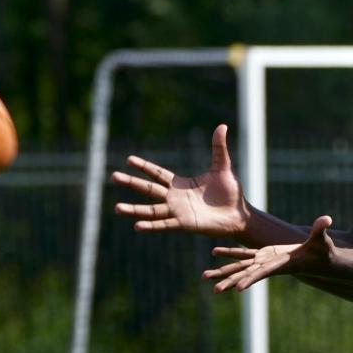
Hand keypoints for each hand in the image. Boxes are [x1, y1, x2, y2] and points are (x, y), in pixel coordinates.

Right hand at [112, 124, 249, 236]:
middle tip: (113, 177)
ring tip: (117, 208)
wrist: (239, 215)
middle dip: (131, 182)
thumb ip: (218, 148)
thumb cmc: (230, 193)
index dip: (143, 166)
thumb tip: (222, 126)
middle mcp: (175, 197)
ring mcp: (177, 212)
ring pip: (150, 210)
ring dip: (134, 210)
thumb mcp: (222, 166)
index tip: (128, 159)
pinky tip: (137, 225)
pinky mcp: (184, 224)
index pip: (157, 173)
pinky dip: (151, 226)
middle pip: (148, 189)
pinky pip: (164, 224)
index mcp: (180, 184)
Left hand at [203, 215, 334, 291]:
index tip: (237, 288)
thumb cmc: (323, 252)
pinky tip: (215, 252)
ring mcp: (264, 260)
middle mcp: (268, 266)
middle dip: (230, 281)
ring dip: (222, 271)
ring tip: (204, 277)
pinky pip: (243, 254)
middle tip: (214, 290)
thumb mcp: (321, 241)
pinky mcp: (263, 254)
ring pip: (239, 266)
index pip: (263, 273)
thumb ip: (321, 231)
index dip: (250, 279)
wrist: (321, 260)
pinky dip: (229, 252)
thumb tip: (327, 219)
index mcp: (280, 265)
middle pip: (245, 274)